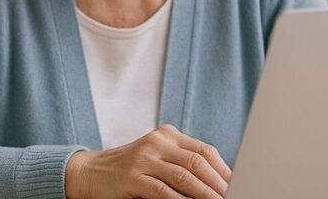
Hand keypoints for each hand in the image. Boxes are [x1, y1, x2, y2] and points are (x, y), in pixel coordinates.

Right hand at [64, 124, 230, 198]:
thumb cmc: (129, 170)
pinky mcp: (132, 177)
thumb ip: (181, 164)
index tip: (240, 187)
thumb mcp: (156, 159)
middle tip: (236, 197)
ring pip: (185, 177)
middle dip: (221, 185)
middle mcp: (156, 141)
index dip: (225, 171)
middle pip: (198, 162)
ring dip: (207, 195)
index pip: (205, 151)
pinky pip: (163, 191)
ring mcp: (142, 158)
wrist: (88, 173)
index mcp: (166, 134)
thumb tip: (219, 184)